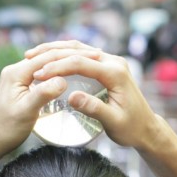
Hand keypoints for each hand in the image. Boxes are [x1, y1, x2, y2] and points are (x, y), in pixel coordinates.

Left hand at [0, 47, 99, 156]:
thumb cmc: (6, 130)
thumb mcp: (26, 112)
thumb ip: (43, 93)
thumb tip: (63, 79)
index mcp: (16, 72)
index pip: (48, 57)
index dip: (72, 55)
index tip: (93, 56)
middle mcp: (16, 70)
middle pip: (48, 56)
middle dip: (71, 55)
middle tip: (96, 55)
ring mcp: (18, 78)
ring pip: (46, 64)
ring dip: (66, 61)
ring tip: (88, 61)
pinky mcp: (22, 86)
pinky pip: (43, 73)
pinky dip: (58, 71)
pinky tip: (71, 75)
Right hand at [25, 41, 159, 148]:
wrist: (147, 128)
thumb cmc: (131, 128)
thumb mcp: (113, 122)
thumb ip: (94, 109)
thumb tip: (71, 97)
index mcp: (115, 73)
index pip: (81, 63)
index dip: (57, 67)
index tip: (38, 74)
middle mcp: (114, 62)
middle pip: (77, 50)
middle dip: (52, 54)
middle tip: (30, 59)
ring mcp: (111, 62)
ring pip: (79, 48)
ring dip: (56, 50)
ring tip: (34, 54)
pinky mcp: (107, 66)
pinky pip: (82, 54)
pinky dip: (65, 54)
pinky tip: (50, 59)